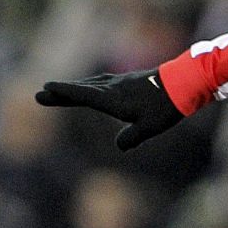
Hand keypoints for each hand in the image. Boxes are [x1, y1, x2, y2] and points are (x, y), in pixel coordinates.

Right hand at [36, 68, 183, 150]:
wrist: (187, 82)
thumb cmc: (167, 106)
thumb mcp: (151, 127)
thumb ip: (132, 137)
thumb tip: (119, 146)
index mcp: (114, 99)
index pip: (84, 95)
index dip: (65, 93)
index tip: (46, 88)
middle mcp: (114, 88)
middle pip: (83, 90)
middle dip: (62, 92)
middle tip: (41, 93)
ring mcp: (121, 82)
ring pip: (93, 85)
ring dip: (76, 88)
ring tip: (60, 91)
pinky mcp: (130, 81)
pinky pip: (103, 82)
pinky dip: (91, 85)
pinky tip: (92, 86)